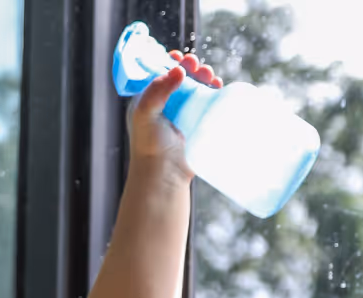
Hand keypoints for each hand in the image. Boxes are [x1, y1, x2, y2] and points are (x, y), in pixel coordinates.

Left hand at [128, 51, 222, 181]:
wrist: (164, 175)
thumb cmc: (148, 146)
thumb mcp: (146, 113)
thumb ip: (158, 89)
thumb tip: (179, 69)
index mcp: (149, 98)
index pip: (159, 72)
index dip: (170, 62)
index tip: (178, 58)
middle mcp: (166, 103)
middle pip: (180, 77)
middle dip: (191, 68)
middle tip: (197, 66)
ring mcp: (182, 114)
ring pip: (195, 87)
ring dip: (204, 77)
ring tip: (210, 75)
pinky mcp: (196, 123)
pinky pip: (206, 102)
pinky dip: (213, 91)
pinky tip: (217, 86)